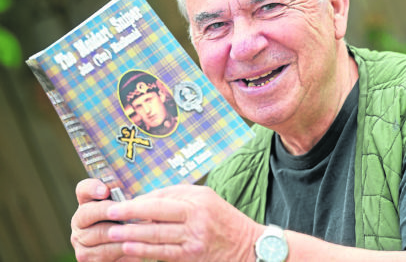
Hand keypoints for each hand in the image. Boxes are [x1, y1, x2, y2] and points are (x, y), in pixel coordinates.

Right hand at [70, 178, 141, 261]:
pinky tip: (136, 244)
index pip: (84, 189)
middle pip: (87, 212)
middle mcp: (79, 220)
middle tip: (126, 211)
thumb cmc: (131, 223)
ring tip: (138, 227)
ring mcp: (79, 240)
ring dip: (120, 231)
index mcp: (88, 202)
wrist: (128, 249)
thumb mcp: (130, 209)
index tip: (105, 191)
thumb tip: (137, 197)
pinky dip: (122, 247)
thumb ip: (127, 200)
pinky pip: (104, 252)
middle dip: (108, 211)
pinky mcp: (85, 257)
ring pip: (98, 233)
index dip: (92, 188)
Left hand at [104, 184, 262, 261]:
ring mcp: (194, 239)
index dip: (138, 202)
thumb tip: (145, 200)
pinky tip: (129, 248)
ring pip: (157, 236)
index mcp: (198, 200)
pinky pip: (163, 253)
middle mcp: (197, 218)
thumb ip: (178, 197)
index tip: (120, 203)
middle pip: (157, 215)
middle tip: (110, 215)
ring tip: (113, 232)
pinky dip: (144, 251)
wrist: (247, 245)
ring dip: (132, 235)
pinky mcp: (192, 256)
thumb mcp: (206, 198)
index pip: (162, 199)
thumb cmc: (223, 218)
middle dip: (130, 215)